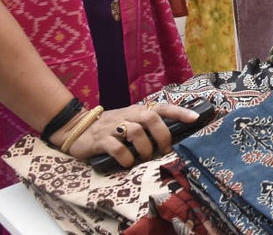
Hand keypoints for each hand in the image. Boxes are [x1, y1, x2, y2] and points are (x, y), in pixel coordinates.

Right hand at [59, 102, 198, 167]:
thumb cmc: (110, 128)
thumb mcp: (129, 122)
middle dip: (162, 134)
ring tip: (145, 158)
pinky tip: (128, 164)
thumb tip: (172, 139)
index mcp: (137, 111)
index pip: (162, 107)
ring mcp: (113, 127)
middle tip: (164, 150)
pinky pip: (116, 147)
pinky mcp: (100, 140)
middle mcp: (127, 115)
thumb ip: (147, 127)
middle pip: (151, 117)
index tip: (195, 118)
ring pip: (135, 131)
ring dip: (145, 147)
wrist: (77, 129)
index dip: (179, 112)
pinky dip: (125, 157)